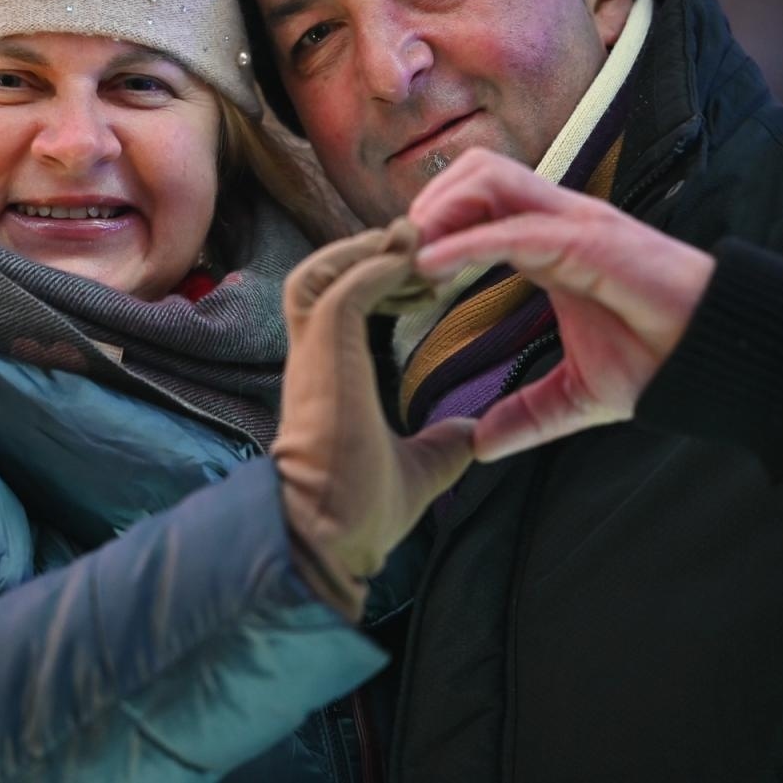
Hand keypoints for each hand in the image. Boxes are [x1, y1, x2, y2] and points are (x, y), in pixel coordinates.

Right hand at [273, 222, 475, 619]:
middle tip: (420, 245)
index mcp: (326, 379)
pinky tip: (412, 260)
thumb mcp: (418, 469)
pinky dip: (376, 266)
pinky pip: (344, 286)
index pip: (333, 307)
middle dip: (366, 254)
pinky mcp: (323, 350)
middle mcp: (310, 358)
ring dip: (364, 251)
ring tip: (412, 241)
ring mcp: (312, 352)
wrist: (329, 540)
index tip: (423, 280)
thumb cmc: (358, 515)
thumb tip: (472, 434)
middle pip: (318, 276)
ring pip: (317, 271)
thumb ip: (441, 444)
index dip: (374, 283)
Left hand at [409, 148, 715, 461]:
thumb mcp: (575, 395)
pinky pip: (515, 227)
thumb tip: (481, 446)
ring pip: (490, 177)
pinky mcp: (591, 240)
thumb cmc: (658, 361)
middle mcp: (558, 220)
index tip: (397, 267)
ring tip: (407, 253)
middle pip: (476, 172)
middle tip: (395, 253)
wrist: (718, 361)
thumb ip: (526, 414)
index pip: (478, 204)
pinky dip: (465, 241)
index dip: (433, 224)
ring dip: (439, 209)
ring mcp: (576, 222)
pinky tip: (429, 266)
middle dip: (429, 202)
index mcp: (549, 242)